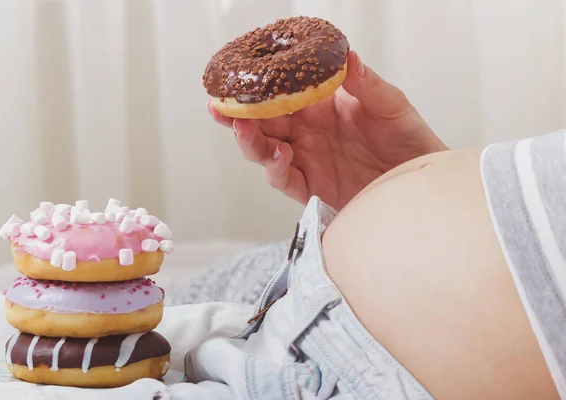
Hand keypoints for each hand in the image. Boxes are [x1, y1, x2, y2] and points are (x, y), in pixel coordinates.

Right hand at [207, 50, 447, 210]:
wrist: (421, 182)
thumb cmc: (409, 140)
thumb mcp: (391, 106)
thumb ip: (368, 85)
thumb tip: (348, 57)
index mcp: (321, 107)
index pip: (282, 93)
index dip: (258, 87)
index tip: (239, 75)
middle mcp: (308, 133)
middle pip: (264, 123)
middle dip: (238, 115)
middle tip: (220, 105)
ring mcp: (308, 161)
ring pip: (266, 151)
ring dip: (251, 141)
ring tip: (243, 128)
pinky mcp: (313, 189)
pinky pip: (286, 180)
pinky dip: (276, 169)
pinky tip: (280, 156)